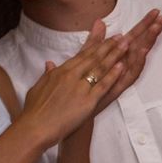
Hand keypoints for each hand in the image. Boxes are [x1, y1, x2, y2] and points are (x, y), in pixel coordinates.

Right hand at [15, 21, 128, 148]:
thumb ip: (47, 75)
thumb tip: (50, 63)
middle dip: (109, 45)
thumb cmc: (35, 111)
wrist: (35, 127)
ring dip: (114, 55)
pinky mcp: (87, 101)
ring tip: (126, 45)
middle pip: (93, 57)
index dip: (96, 44)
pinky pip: (103, 85)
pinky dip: (113, 75)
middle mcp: (71, 76)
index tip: (106, 35)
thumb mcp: (38, 88)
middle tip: (121, 36)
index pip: (82, 54)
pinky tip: (122, 66)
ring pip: (100, 68)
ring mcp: (80, 88)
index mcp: (60, 72)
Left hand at [91, 10, 161, 114]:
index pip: (133, 38)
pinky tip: (142, 51)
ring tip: (156, 29)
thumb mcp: (88, 60)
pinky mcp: (118, 88)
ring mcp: (121, 78)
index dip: (143, 25)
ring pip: (138, 59)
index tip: (155, 12)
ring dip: (147, 44)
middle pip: (140, 46)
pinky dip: (136, 63)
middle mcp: (122, 68)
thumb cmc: (82, 88)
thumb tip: (99, 21)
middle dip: (151, 32)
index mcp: (117, 60)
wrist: (73, 111)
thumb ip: (94, 41)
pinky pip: (130, 75)